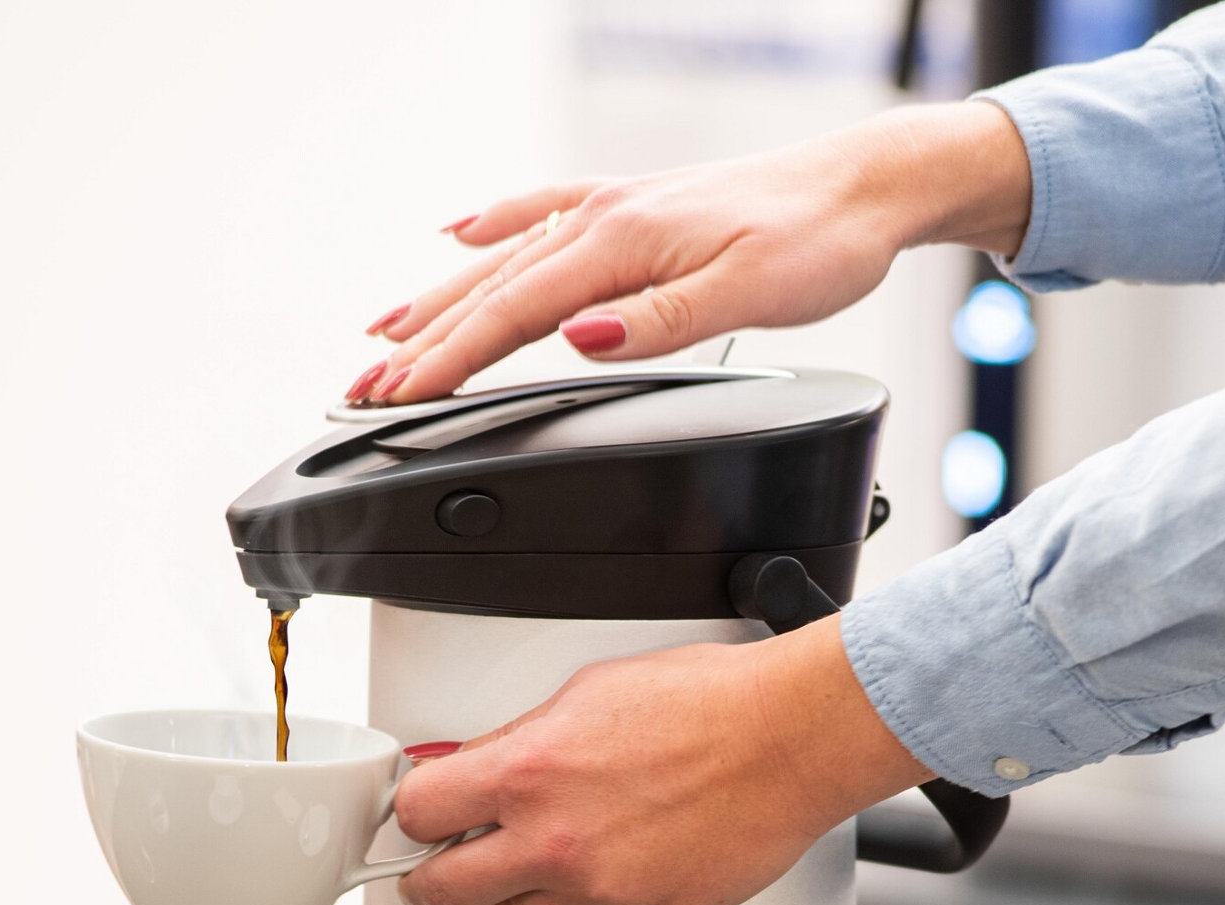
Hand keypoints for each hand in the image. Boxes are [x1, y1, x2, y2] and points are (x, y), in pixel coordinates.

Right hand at [351, 100, 1030, 403]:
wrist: (864, 186)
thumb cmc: (817, 242)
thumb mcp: (747, 296)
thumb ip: (659, 323)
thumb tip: (582, 340)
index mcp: (620, 244)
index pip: (512, 316)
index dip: (448, 363)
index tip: (398, 399)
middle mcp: (603, 219)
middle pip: (488, 291)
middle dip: (418, 344)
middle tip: (360, 391)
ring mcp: (610, 209)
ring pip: (501, 260)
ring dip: (435, 299)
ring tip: (379, 333)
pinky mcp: (629, 208)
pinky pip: (537, 215)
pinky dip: (490, 229)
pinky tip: (456, 233)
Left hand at [392, 617, 931, 904]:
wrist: (789, 740)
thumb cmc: (707, 705)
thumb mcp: (584, 694)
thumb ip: (511, 742)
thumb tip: (462, 766)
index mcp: (527, 771)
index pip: (419, 813)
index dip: (410, 814)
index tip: (415, 817)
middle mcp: (552, 841)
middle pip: (439, 888)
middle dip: (422, 879)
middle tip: (420, 874)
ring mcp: (593, 891)